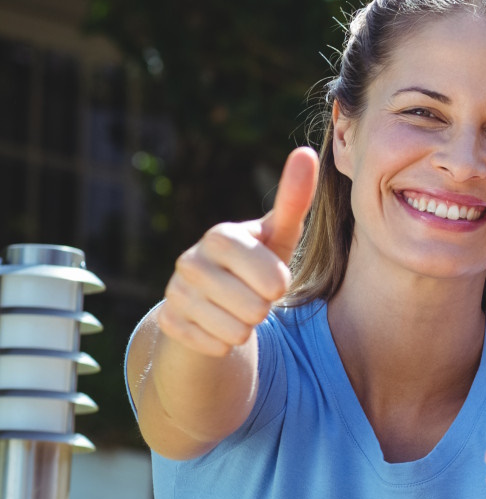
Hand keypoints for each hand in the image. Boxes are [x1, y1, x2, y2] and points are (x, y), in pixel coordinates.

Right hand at [157, 147, 315, 356]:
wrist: (218, 300)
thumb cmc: (258, 262)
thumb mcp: (279, 235)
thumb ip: (293, 198)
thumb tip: (305, 151)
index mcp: (219, 236)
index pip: (268, 275)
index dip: (277, 284)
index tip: (277, 282)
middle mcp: (189, 261)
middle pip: (253, 308)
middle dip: (264, 309)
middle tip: (256, 297)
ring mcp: (174, 292)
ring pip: (234, 331)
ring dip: (246, 328)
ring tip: (240, 310)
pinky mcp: (167, 323)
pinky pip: (214, 347)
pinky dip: (225, 343)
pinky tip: (219, 326)